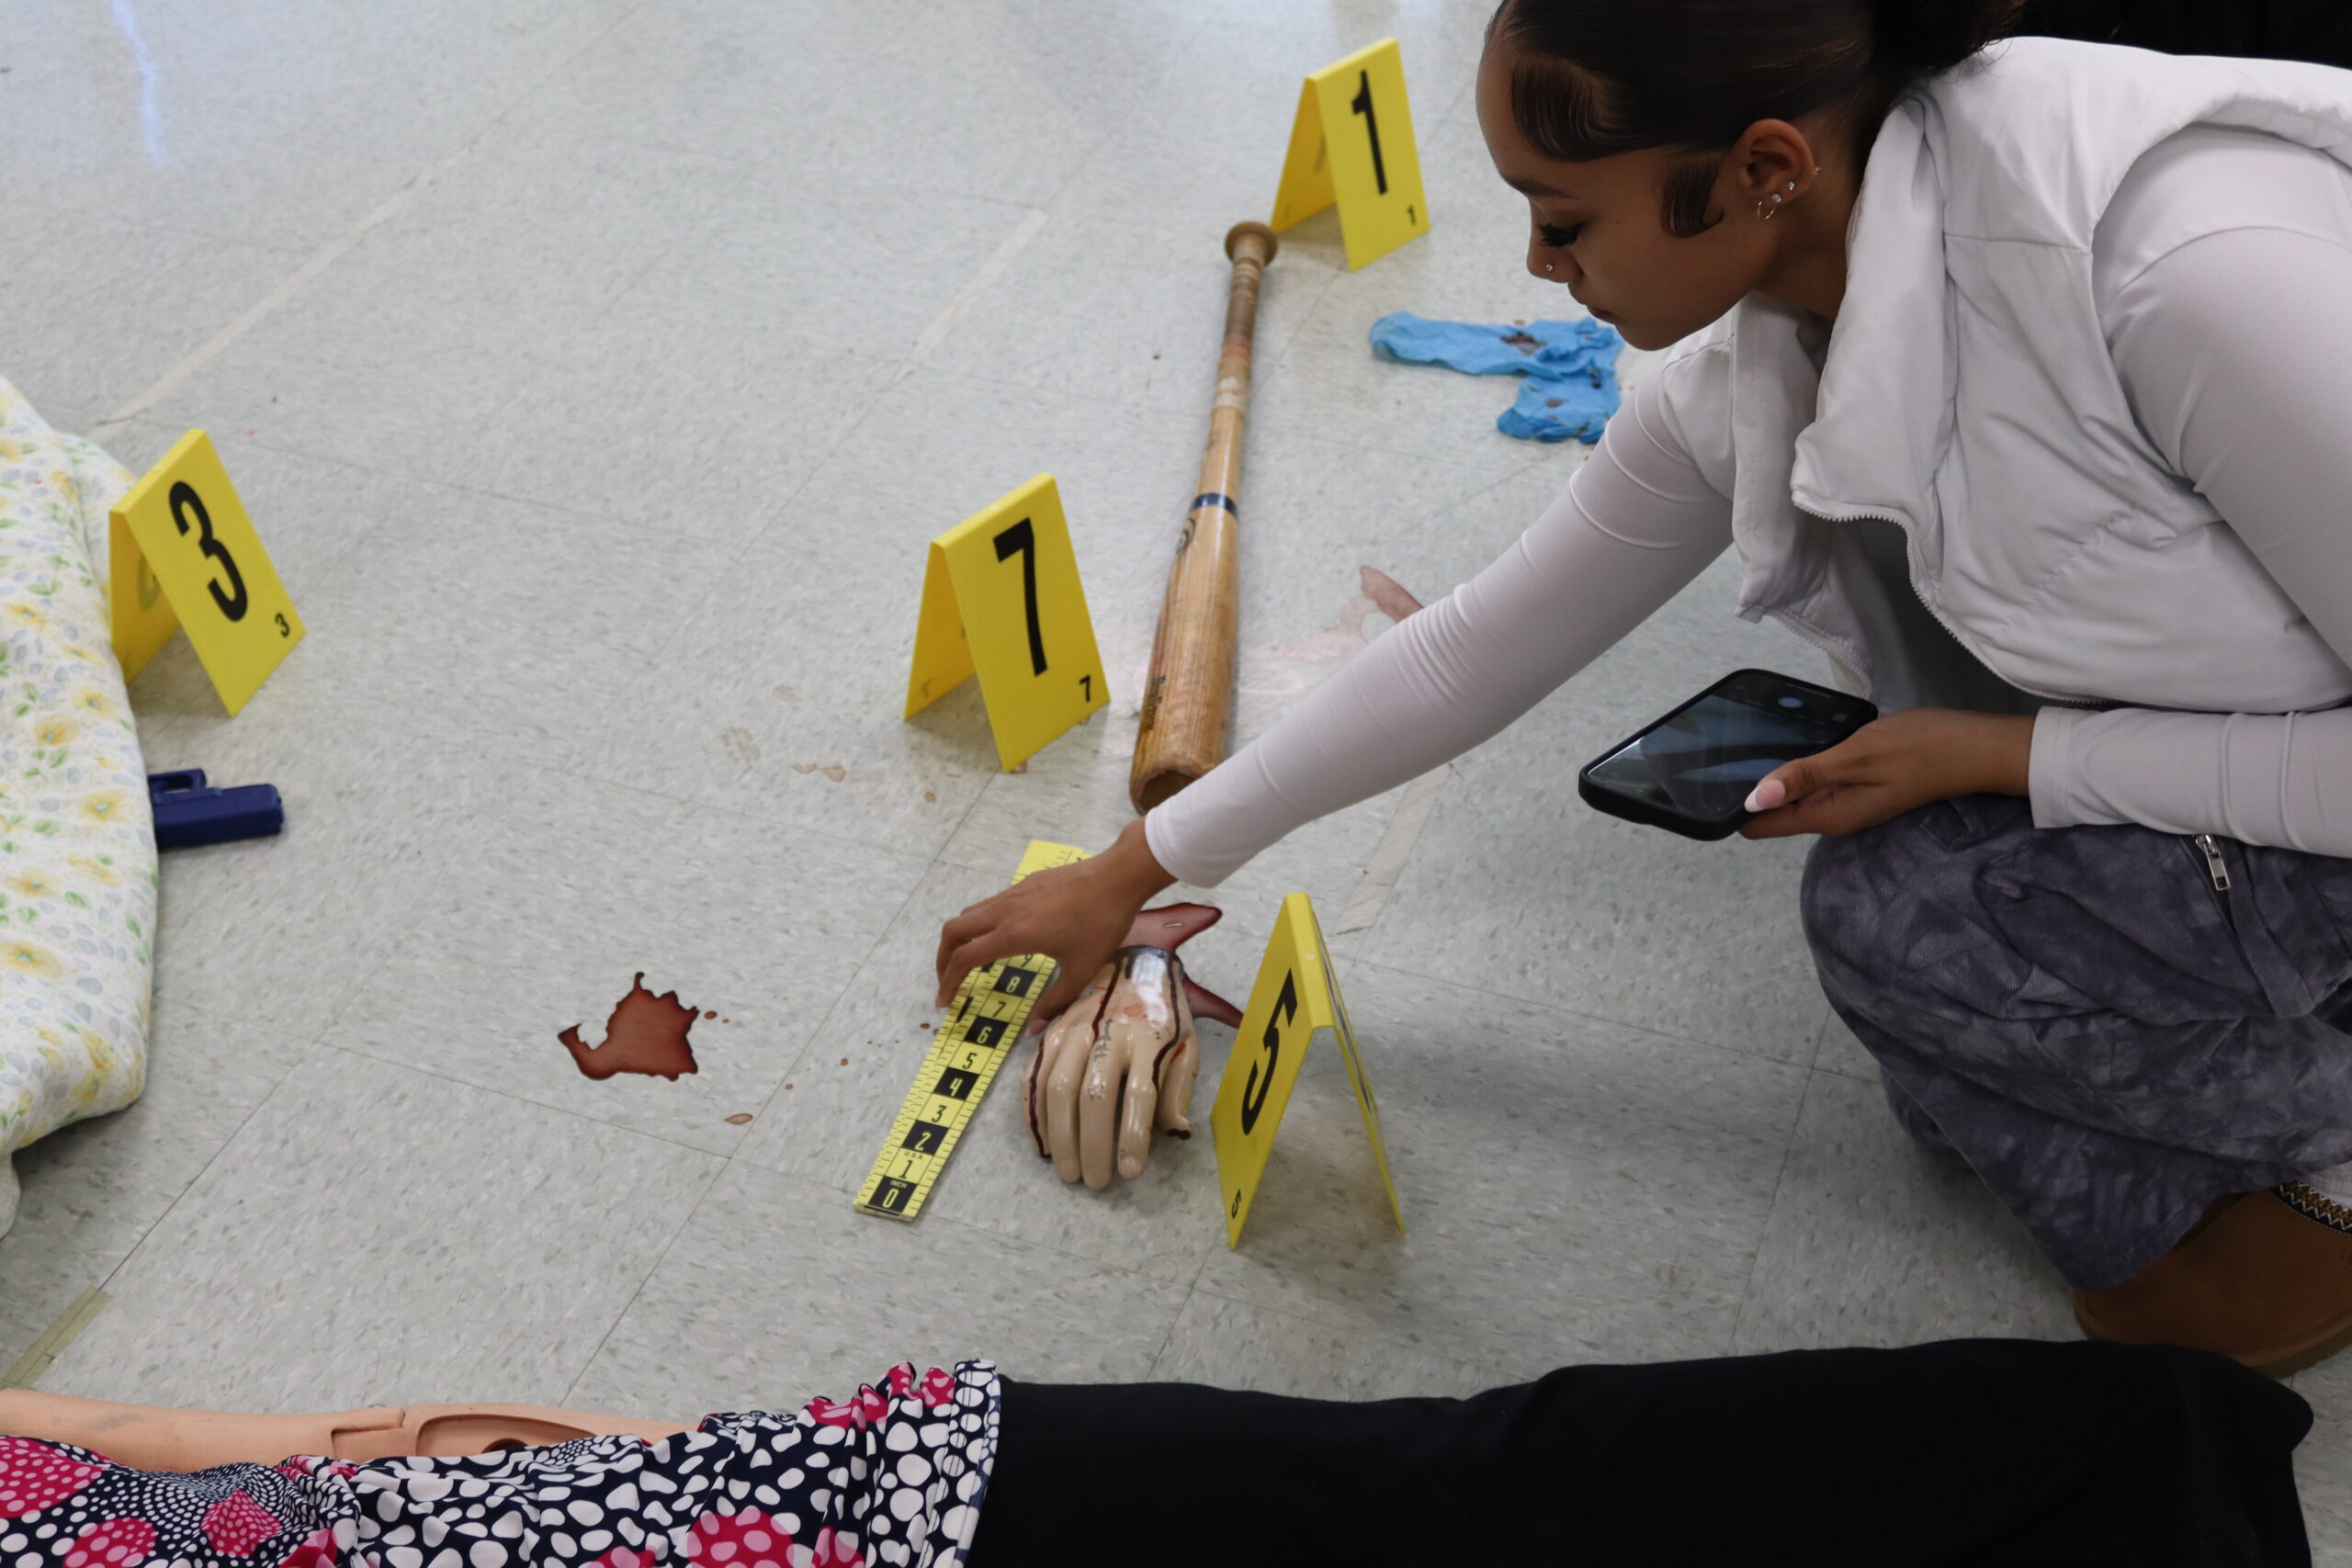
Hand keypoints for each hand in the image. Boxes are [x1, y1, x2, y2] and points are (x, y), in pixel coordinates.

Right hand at [935, 818, 1176, 1027]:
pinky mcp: (1024, 884)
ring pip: (969, 914)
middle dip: (942, 959)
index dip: (948, 983)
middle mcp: (1004, 912)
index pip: (963, 959)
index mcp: (1012, 935)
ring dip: (959, 939)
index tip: (943, 1003)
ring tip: (968, 963)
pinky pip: (989, 905)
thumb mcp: (1081, 970)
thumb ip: (1054, 1003)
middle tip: (948, 983)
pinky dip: (979, 925)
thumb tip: (1032, 1032)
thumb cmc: (1101, 924)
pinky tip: (1000, 938)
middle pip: (953, 931)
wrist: (1118, 876)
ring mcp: (1013, 893)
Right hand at [1025, 948, 1199, 1188]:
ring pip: (1058, 1088)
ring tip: (1068, 1171)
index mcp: (1149, 1038)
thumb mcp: (1187, 1044)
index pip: (1139, 1094)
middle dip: (1092, 1145)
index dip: (1133, 1136)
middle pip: (1093, 1096)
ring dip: (1061, 1137)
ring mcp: (1075, 1031)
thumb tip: (1177, 1131)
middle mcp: (1109, 1034)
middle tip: (1094, 1182)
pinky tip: (1044, 1142)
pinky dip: (1036, 1113)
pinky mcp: (1052, 1031)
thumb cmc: (1166, 1013)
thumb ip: (1179, 1087)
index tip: (1129, 1172)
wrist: (1134, 962)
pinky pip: (1036, 1076)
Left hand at [1738, 708, 2033, 839]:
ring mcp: (1849, 803)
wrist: (1978, 747)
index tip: (1704, 784)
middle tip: (1716, 753)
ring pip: (1795, 796)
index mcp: (1828, 815)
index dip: (1732, 807)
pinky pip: (1816, 784)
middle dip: (1748, 790)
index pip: (1763, 825)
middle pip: (1776, 811)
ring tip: (1741, 745)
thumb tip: (1752, 801)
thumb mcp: (1856, 757)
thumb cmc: (1919, 748)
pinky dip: (1799, 770)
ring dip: (1774, 777)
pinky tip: (1788, 745)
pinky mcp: (1861, 786)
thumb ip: (1804, 777)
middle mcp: (1834, 817)